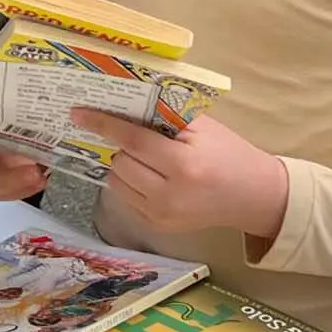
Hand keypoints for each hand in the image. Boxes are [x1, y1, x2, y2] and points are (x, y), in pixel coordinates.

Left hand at [76, 109, 289, 241]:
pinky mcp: (158, 227)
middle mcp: (168, 196)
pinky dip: (128, 182)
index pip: (132, 141)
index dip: (103, 124)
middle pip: (120, 162)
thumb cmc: (229, 153)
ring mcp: (161, 216)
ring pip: (116, 182)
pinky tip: (148, 174)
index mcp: (182, 166)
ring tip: (144, 156)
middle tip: (137, 136)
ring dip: (122, 164)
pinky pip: (125, 198)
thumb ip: (165, 117)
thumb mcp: (203, 128)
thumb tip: (123, 104)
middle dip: (121, 146)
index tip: (78, 113)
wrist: (253, 196)